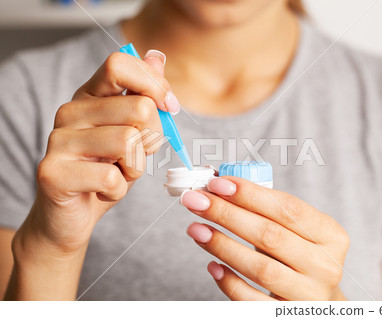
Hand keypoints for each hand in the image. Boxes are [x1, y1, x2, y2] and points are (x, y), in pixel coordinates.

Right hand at [14, 50, 176, 256]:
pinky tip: (104, 192)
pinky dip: (119, 191)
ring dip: (135, 168)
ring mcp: (58, 141)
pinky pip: (113, 178)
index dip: (155, 85)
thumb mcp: (135, 132)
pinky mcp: (52, 172)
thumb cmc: (108, 170)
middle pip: (139, 108)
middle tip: (136, 155)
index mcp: (90, 96)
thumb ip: (145, 96)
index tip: (170, 107)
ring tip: (119, 174)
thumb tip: (157, 56)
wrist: (73, 214)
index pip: (120, 64)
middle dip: (153, 139)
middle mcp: (70, 111)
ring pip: (129, 143)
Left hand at [181, 176, 349, 299]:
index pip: (288, 208)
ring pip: (261, 268)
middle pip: (271, 235)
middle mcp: (325, 266)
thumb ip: (266, 210)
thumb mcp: (296, 231)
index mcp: (331, 236)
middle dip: (228, 214)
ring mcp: (309, 295)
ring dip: (223, 245)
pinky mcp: (286, 316)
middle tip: (196, 200)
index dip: (250, 194)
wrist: (316, 302)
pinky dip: (230, 282)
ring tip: (196, 228)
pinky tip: (212, 265)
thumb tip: (220, 187)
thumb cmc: (298, 256)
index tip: (218, 184)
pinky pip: (252, 301)